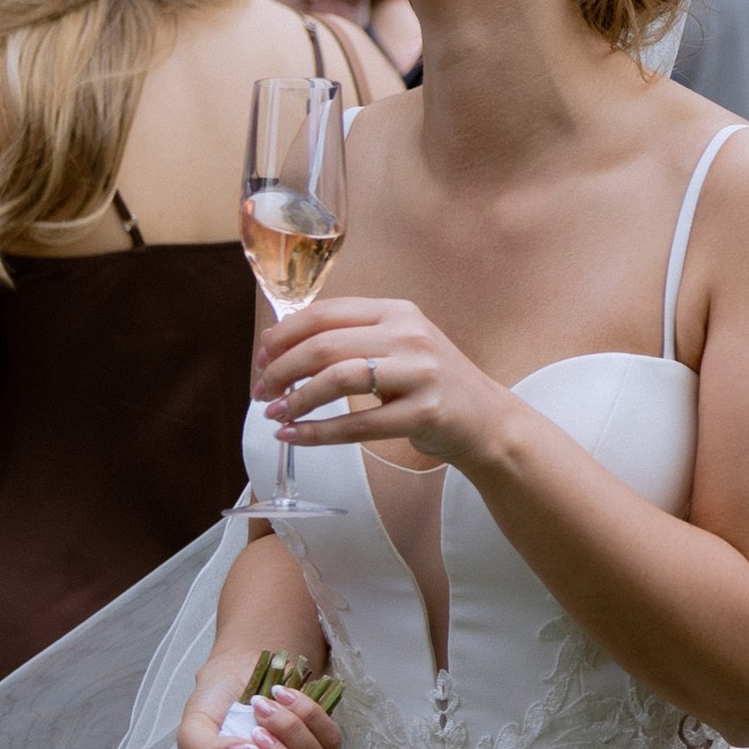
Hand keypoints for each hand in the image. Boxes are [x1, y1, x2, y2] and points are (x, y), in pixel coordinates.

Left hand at [254, 295, 518, 467]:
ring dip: (297, 400)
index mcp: (398, 312)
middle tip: (262, 390)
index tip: (262, 357)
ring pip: (338, 379)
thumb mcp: (398, 346)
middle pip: (325, 345)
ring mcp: (420, 373)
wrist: (487, 419)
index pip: (326, 312)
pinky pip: (358, 424)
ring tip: (275, 413)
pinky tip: (295, 436)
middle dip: (282, 369)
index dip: (284, 335)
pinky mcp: (424, 412)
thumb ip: (353, 339)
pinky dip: (317, 432)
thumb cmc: (431, 384)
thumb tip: (281, 345)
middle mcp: (410, 335)